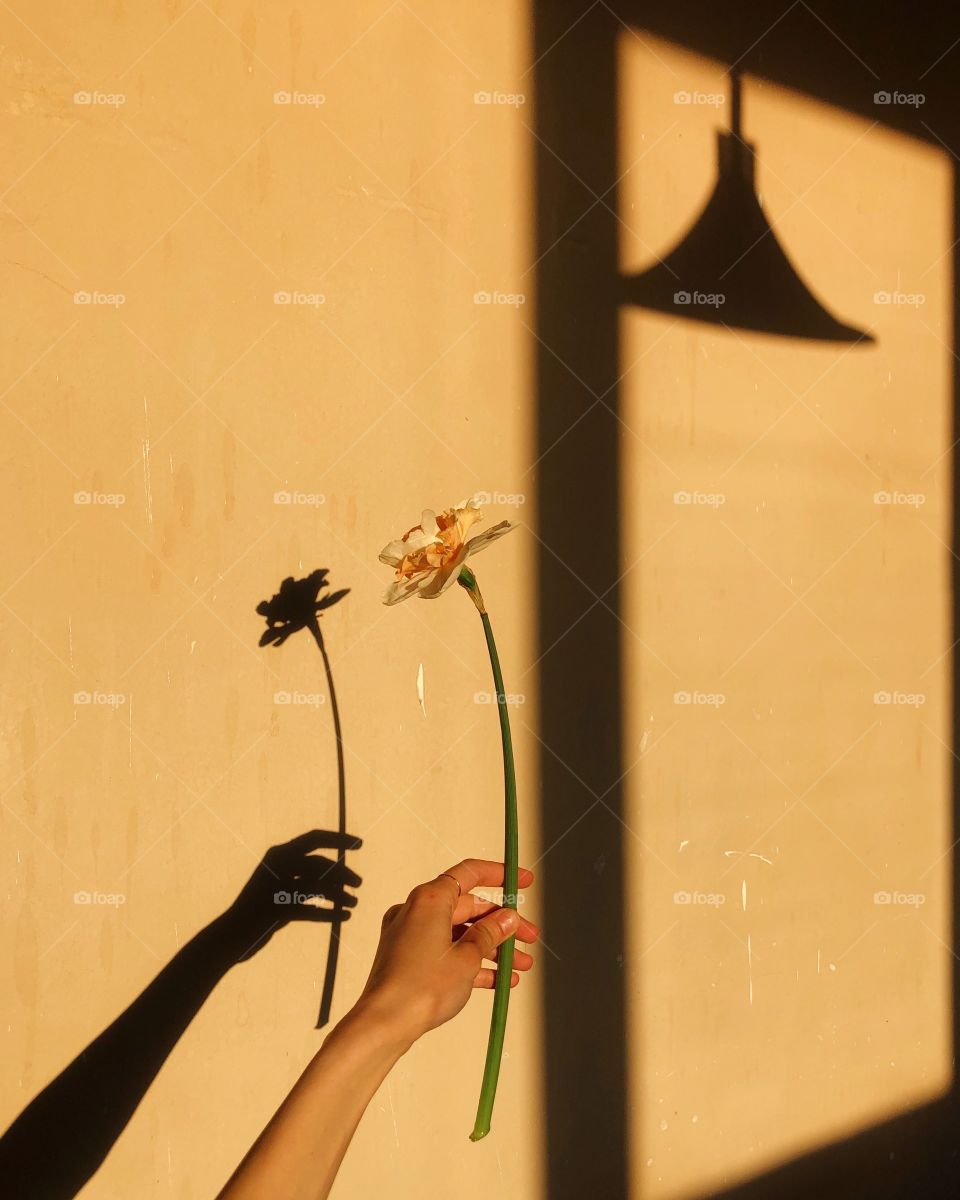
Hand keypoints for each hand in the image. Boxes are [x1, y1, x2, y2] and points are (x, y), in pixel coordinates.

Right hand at [223, 830, 362, 961]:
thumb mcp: (282, 884)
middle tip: (359, 883)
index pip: (314, 839)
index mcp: (277, 854)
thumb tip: (342, 874)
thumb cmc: (260, 909)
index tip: (359, 844)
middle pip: (320, 864)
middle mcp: (276, 867)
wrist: (230, 934)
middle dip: (343, 873)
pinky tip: (345, 916)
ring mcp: (275, 889)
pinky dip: (331, 913)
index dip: (338, 839)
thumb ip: (306, 875)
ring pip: (318, 887)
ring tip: (354, 902)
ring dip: (340, 894)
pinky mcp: (275, 911)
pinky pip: (312, 911)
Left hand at [356, 859, 537, 1047]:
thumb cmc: (422, 987)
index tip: (525, 881)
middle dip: (503, 924)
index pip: (470, 873)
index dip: (501, 875)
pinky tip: (498, 980)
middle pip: (469, 908)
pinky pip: (447, 952)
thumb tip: (507, 918)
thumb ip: (490, 933)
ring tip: (521, 966)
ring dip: (492, 948)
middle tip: (530, 938)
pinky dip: (471, 962)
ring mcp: (411, 936)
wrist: (385, 1024)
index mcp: (430, 899)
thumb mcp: (467, 958)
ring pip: (460, 933)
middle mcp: (417, 911)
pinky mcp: (408, 959)